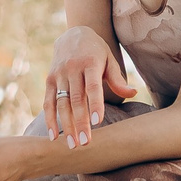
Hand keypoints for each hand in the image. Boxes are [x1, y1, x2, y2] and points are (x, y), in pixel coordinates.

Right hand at [44, 26, 132, 148]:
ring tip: (72, 145)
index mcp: (90, 63)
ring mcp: (59, 74)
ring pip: (61, 103)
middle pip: (76, 99)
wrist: (72, 34)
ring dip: (65, 126)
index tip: (98, 122)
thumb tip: (133, 93)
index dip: (95, 104)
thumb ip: (118, 79)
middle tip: (85, 143)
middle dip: (80, 123)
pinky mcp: (49, 80)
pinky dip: (49, 119)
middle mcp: (72, 68)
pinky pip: (48, 102)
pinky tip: (53, 136)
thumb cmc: (96, 52)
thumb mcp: (109, 60)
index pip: (93, 87)